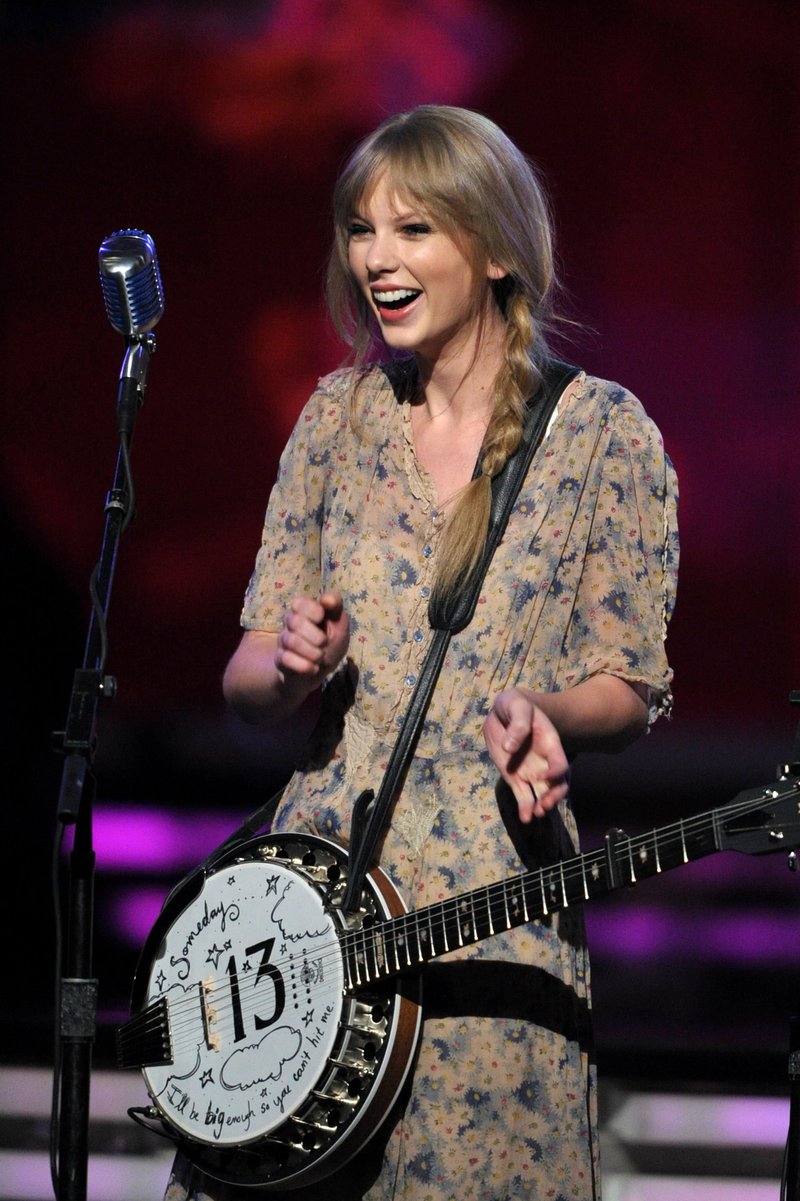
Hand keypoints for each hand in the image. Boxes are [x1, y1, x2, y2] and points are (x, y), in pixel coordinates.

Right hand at [275, 590, 349, 683]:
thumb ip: (335, 606)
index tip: (323, 619)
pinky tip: (313, 668)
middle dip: (318, 637)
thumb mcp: (339, 623)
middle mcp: (289, 623)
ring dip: (314, 653)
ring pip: (292, 642)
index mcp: (303, 610)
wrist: (320, 669)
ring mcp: (283, 641)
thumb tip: (328, 600)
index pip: (300, 603)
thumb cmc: (331, 641)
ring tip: (320, 658)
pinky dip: (306, 666)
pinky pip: (286, 660)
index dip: (314, 611)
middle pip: (295, 622)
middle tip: (325, 644)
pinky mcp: (280, 659)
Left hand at [484, 687, 568, 822]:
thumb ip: (518, 724)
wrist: (505, 712)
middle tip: (543, 807)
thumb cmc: (516, 705)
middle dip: (553, 797)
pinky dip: (525, 808)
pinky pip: (524, 796)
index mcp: (550, 744)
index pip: (561, 764)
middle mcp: (545, 762)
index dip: (554, 773)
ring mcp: (531, 771)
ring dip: (541, 806)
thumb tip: (509, 747)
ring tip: (534, 815)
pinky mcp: (516, 778)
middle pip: (558, 785)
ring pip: (543, 794)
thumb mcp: (517, 706)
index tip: (540, 776)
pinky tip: (525, 818)